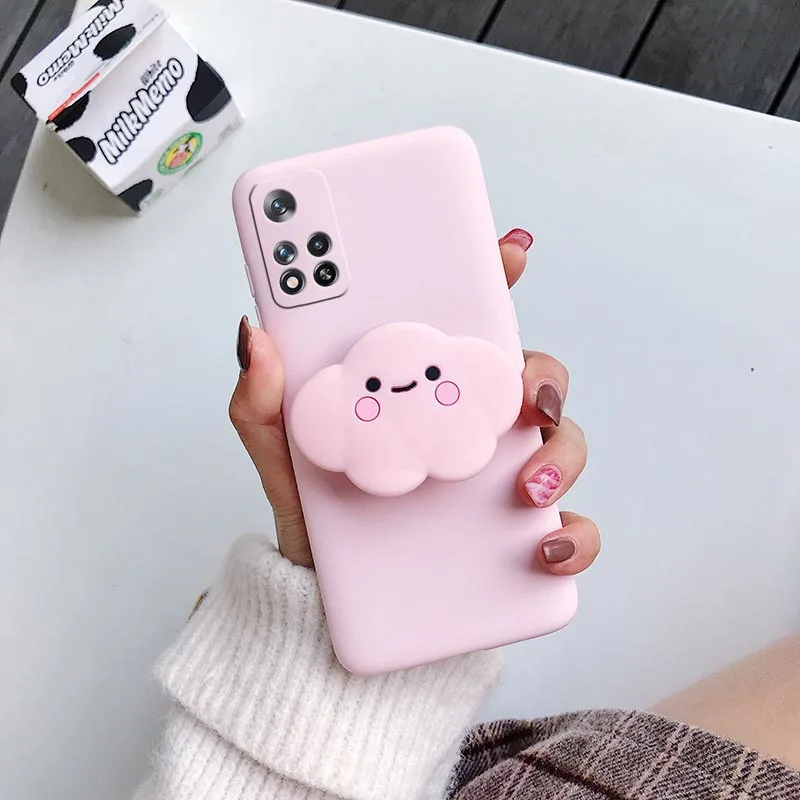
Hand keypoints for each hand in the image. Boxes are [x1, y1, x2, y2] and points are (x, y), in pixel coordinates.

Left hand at [229, 228, 599, 574]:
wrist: (320, 594)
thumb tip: (256, 334)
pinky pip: (565, 527)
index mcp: (420, 386)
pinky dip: (572, 536)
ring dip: (560, 454)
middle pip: (528, 375)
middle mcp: (467, 421)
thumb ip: (264, 399)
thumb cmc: (311, 509)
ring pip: (560, 440)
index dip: (493, 277)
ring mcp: (495, 475)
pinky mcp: (512, 533)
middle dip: (541, 375)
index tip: (509, 251)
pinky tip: (545, 550)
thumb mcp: (280, 451)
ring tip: (526, 488)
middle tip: (524, 393)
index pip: (466, 322)